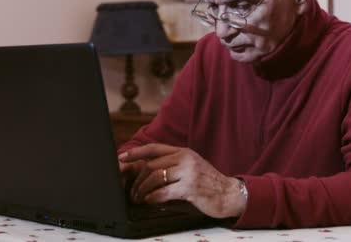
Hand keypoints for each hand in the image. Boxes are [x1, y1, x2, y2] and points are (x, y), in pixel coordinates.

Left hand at [118, 143, 246, 218]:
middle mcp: (185, 159)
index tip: (122, 157)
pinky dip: (152, 197)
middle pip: (151, 165)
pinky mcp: (190, 188)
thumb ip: (174, 164)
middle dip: (137, 180)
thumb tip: (148, 170)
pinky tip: (150, 201)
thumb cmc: (208, 182)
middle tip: (132, 191)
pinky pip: (163, 191)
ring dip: (142, 189)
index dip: (136, 152)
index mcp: (183, 152)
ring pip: (155, 177)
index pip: (154, 148)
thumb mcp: (191, 166)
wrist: (229, 193)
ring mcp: (188, 172)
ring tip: (139, 198)